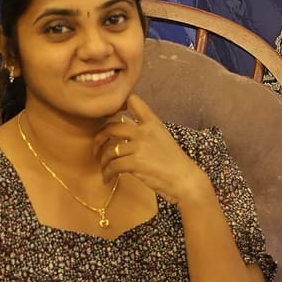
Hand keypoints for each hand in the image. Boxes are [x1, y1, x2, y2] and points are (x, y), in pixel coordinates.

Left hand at [93, 95, 210, 205]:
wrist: (185, 179)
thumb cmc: (173, 162)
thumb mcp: (162, 138)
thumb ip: (144, 130)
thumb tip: (122, 127)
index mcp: (152, 123)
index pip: (133, 101)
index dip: (119, 105)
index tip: (110, 117)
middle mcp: (144, 131)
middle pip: (111, 126)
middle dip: (99, 137)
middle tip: (96, 147)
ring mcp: (139, 146)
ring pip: (109, 149)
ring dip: (102, 161)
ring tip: (104, 168)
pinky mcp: (135, 163)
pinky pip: (112, 166)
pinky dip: (107, 173)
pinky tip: (107, 179)